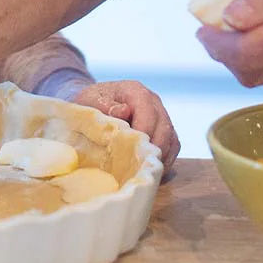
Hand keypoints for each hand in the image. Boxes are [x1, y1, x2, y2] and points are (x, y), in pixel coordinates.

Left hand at [59, 80, 180, 169]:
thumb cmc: (90, 102)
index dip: (144, 132)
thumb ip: (104, 104)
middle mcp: (153, 101)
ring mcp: (161, 115)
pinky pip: (172, 146)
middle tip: (139, 166)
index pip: (148, 112)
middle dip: (154, 149)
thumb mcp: (89, 100)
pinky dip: (165, 159)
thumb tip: (124, 111)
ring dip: (161, 157)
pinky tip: (149, 169)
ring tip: (144, 170)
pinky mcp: (164, 130)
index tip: (133, 150)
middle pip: (164, 127)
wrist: (93, 104)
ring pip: (171, 138)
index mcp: (135, 91)